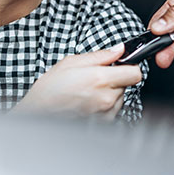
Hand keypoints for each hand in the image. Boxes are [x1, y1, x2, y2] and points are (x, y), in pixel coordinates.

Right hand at [12, 44, 140, 118]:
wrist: (38, 114)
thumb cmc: (50, 89)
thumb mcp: (72, 62)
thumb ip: (100, 56)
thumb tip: (119, 50)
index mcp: (100, 79)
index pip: (135, 73)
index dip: (130, 66)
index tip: (121, 65)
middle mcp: (106, 98)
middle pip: (128, 85)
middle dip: (116, 79)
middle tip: (97, 77)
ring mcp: (105, 113)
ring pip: (121, 98)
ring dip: (111, 92)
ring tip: (89, 91)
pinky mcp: (102, 124)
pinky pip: (113, 110)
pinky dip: (105, 105)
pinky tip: (89, 102)